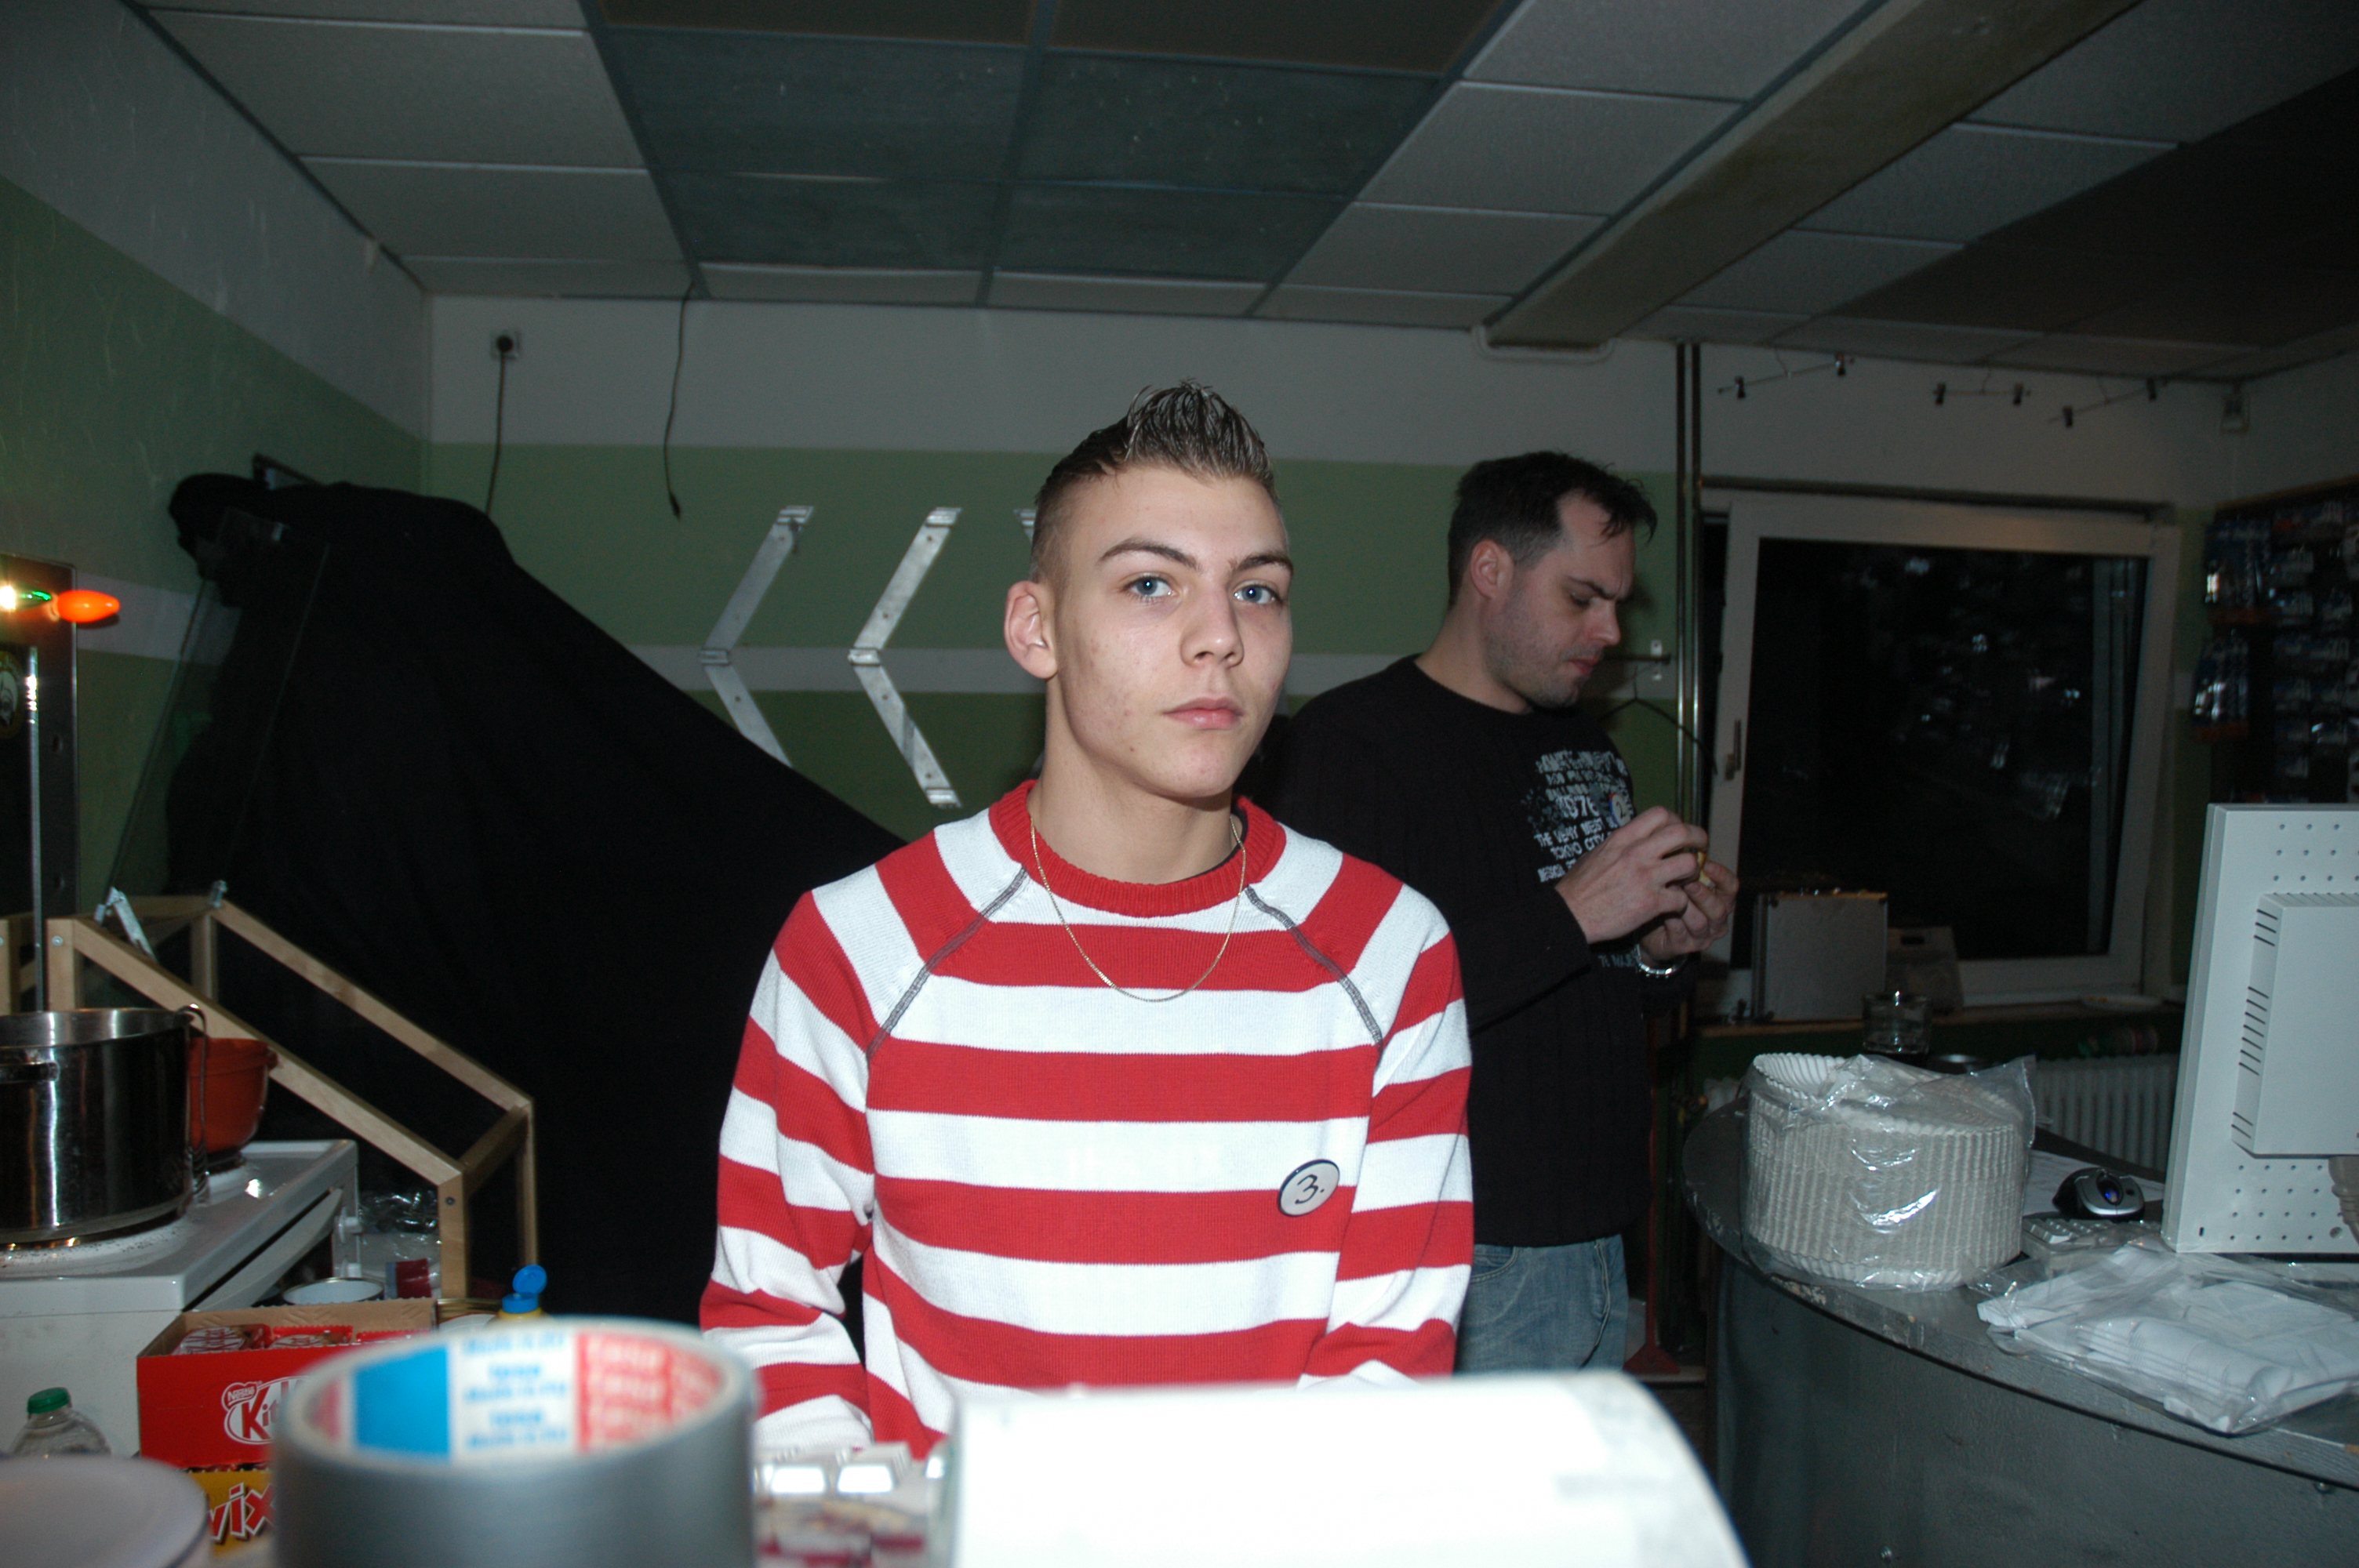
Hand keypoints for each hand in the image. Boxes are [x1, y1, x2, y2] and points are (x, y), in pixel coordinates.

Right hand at [1555, 807, 1708, 944]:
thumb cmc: (1579, 886)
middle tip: (1701, 847)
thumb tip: (1636, 839)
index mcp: (1623, 838)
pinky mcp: (1651, 903)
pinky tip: (1672, 905)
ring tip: (1687, 880)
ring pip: (1689, 864)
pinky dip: (1681, 903)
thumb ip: (1621, 844)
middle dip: (1698, 838)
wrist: (1570, 914)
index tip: (1678, 833)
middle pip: (1682, 832)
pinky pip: (1681, 898)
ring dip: (1693, 872)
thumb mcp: (1597, 853)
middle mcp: (1637, 853)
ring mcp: (1646, 877)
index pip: (1661, 814)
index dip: (1676, 821)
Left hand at [1641, 859, 1737, 962]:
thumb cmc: (1669, 899)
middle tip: (1688, 880)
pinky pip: (1680, 933)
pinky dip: (1671, 918)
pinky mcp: (1682, 946)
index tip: (1706, 863)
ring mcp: (1701, 936)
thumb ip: (1687, 867)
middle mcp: (1716, 920)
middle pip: (1719, 908)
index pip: (1731, 887)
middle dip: (1703, 893)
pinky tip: (1661, 907)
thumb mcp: (1681, 880)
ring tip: (1672, 892)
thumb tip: (1683, 844)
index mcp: (1721, 900)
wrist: (1649, 929)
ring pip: (1701, 922)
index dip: (1721, 875)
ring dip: (1686, 906)